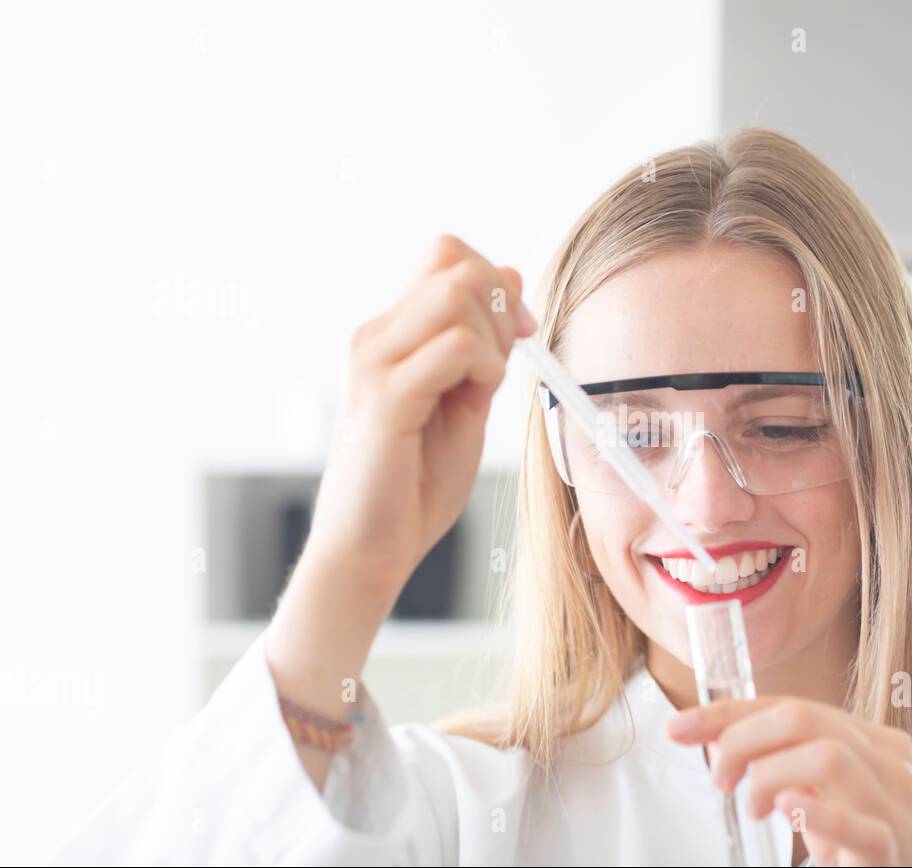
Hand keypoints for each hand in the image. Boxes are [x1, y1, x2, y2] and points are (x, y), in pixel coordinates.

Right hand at [302, 234, 535, 601]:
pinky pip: (453, 347)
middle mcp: (376, 336)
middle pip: (455, 263)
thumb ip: (484, 344)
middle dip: (502, 306)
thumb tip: (508, 275)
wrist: (371, 547)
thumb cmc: (414, 482)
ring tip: (485, 387)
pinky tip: (475, 400)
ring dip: (494, 338)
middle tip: (506, 363)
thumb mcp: (464, 400)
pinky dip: (484, 366)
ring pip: (456, 294)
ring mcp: (375, 363)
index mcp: (392, 333)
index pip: (446, 254)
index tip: (519, 333)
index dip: (494, 279)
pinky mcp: (385, 398)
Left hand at [667, 697, 911, 865]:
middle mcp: (889, 763)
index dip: (727, 713)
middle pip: (804, 718)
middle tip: (720, 778)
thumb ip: (784, 764)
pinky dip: (819, 815)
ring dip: (770, 776)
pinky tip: (788, 809)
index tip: (680, 728)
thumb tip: (717, 738)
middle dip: (742, 739)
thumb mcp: (824, 796)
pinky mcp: (896, 851)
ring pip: (828, 758)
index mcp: (872, 741)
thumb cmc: (868, 846)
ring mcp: (897, 806)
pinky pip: (863, 827)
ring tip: (753, 807)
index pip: (791, 706)